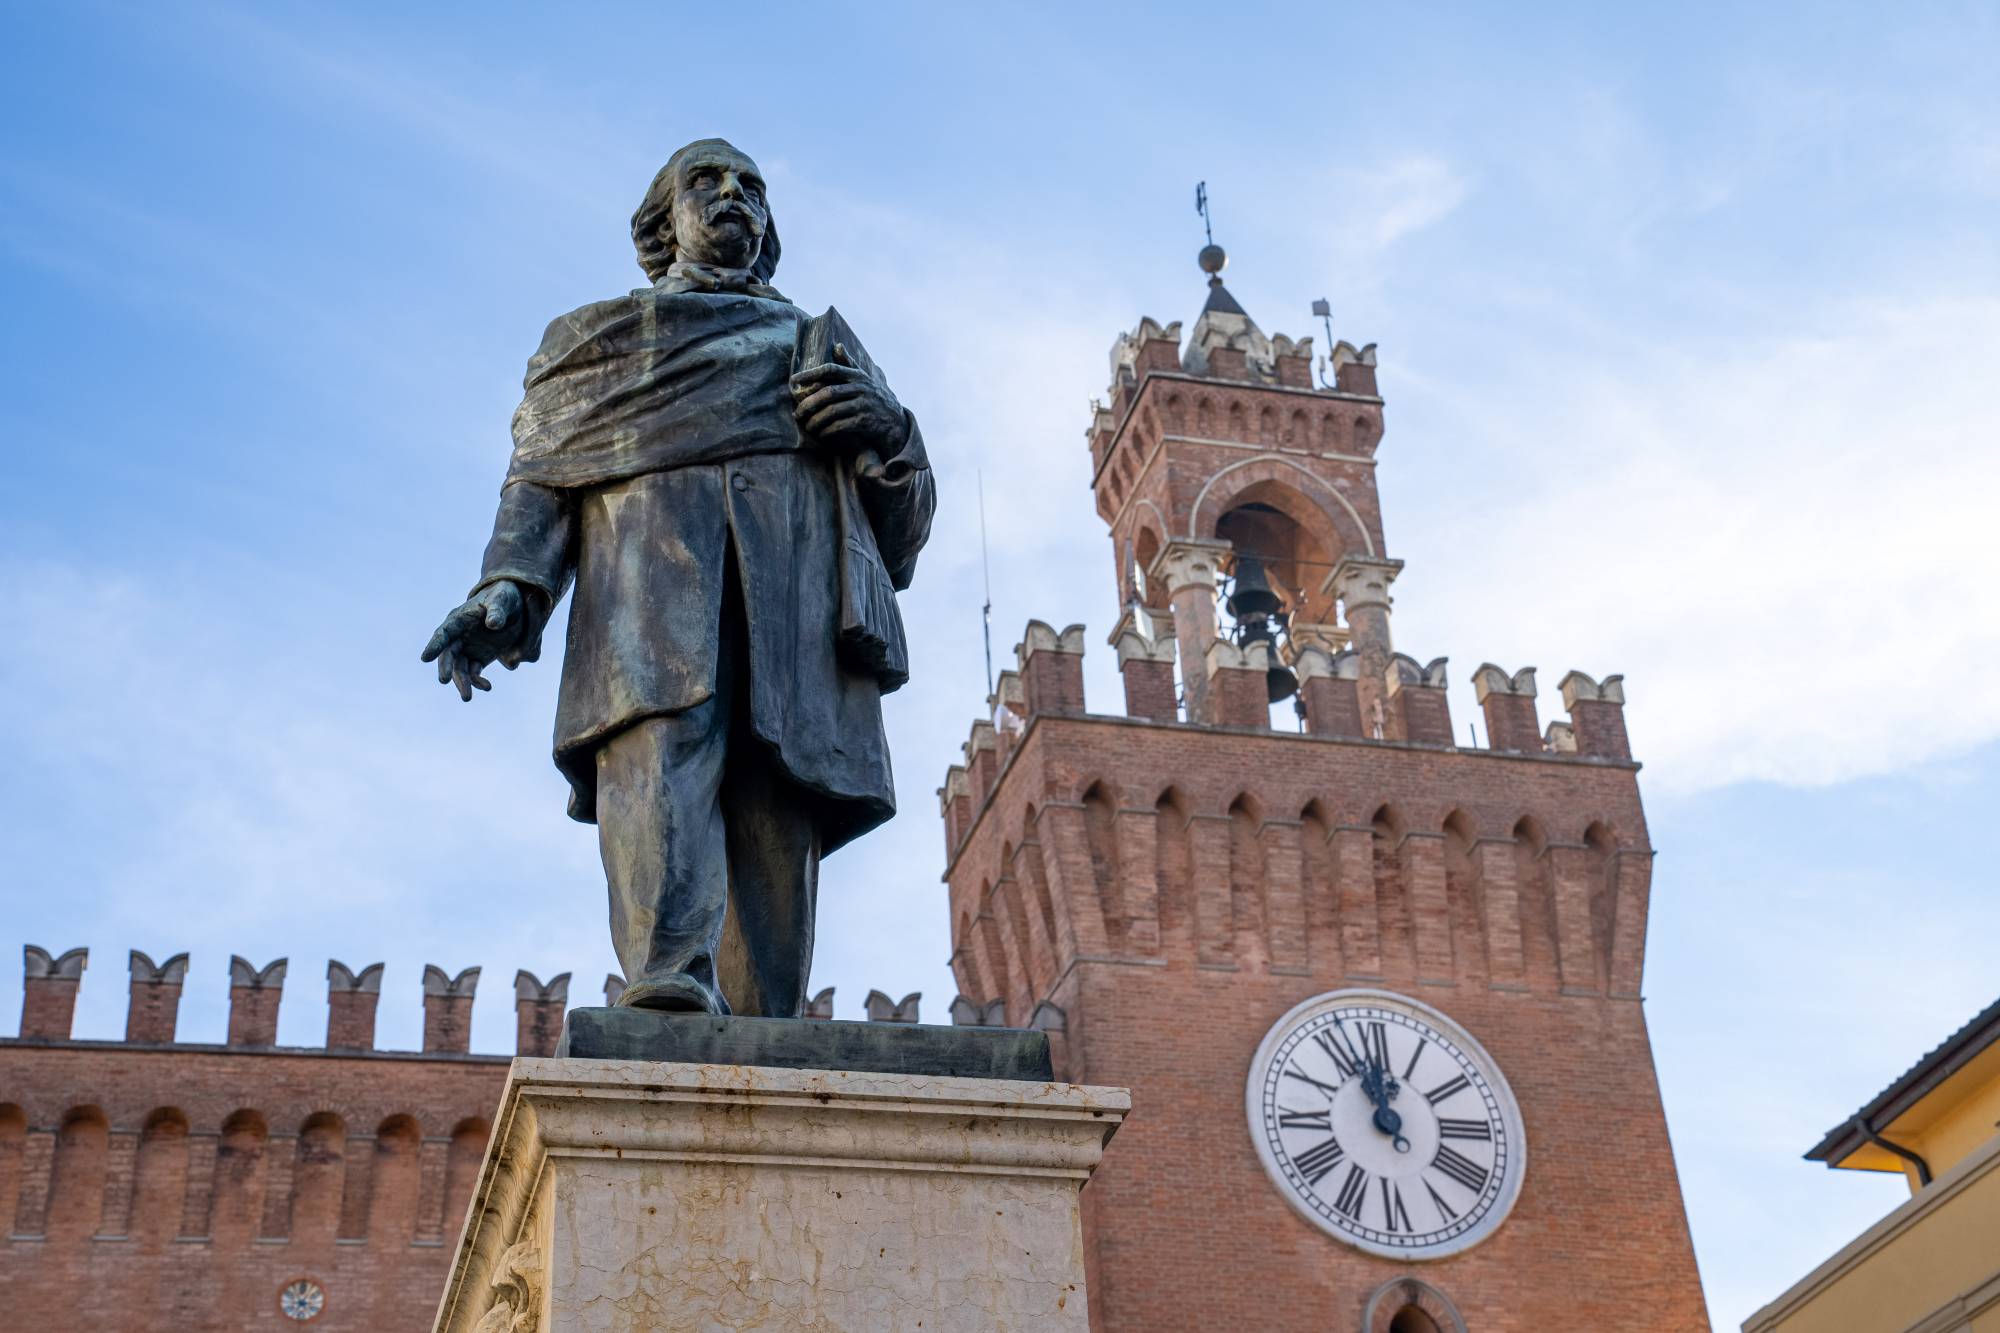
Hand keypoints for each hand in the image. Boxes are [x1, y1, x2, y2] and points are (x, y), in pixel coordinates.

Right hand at [421, 580, 525, 700]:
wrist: (515, 605)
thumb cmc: (504, 596)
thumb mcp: (503, 599)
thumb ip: (497, 610)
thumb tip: (493, 624)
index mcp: (459, 619)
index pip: (444, 633)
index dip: (434, 645)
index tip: (425, 658)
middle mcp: (459, 636)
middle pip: (448, 654)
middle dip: (446, 667)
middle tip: (444, 680)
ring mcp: (468, 649)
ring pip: (459, 669)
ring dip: (462, 683)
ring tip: (467, 697)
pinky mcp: (479, 658)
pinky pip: (474, 673)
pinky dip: (478, 681)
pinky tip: (487, 687)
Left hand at [790, 342, 904, 454]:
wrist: (895, 421)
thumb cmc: (874, 398)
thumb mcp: (864, 379)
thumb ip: (849, 364)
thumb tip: (837, 345)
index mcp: (857, 376)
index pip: (830, 370)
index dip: (810, 374)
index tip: (793, 381)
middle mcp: (860, 388)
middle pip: (828, 393)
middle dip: (809, 403)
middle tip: (797, 413)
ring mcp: (864, 404)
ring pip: (832, 411)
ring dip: (816, 420)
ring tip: (807, 426)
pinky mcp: (865, 421)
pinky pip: (840, 426)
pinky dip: (827, 431)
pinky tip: (820, 434)